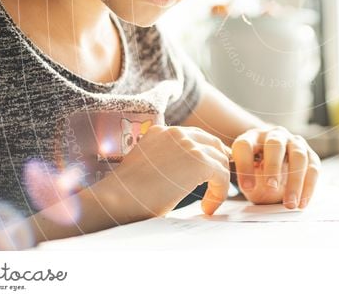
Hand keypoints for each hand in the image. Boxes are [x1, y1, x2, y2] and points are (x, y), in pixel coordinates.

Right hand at [97, 125, 231, 219]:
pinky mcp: (198, 161)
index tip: (210, 174)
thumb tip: (183, 172)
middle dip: (219, 163)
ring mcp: (188, 144)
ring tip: (209, 202)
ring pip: (219, 159)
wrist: (117, 200)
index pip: (195, 137)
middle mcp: (175, 132)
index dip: (206, 155)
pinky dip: (219, 192)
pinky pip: (222, 174)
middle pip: (212, 143)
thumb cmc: (126, 194)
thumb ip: (166, 161)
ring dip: (219, 182)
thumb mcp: (148, 168)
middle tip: (219, 184)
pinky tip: (207, 207)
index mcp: (160, 132)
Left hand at [231, 126, 320, 208]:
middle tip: (271, 187)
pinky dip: (309, 186)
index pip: (245, 145)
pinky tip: (302, 202)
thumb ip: (248, 179)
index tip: (247, 187)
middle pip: (275, 144)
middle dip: (273, 166)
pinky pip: (313, 168)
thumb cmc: (256, 173)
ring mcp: (294, 142)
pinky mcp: (310, 154)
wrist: (275, 167)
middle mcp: (274, 135)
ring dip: (295, 181)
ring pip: (298, 156)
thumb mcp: (247, 177)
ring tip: (290, 203)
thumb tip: (252, 184)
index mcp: (252, 138)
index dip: (245, 165)